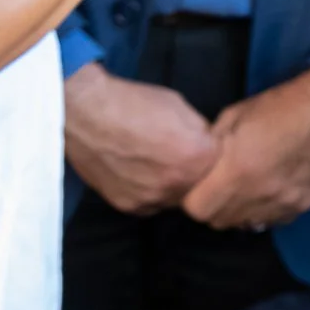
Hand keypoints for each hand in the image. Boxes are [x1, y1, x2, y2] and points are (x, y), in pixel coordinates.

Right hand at [63, 62, 220, 213]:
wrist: (87, 112)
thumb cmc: (134, 103)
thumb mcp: (181, 107)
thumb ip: (200, 132)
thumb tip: (207, 144)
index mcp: (200, 156)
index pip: (221, 163)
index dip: (209, 153)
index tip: (199, 145)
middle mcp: (180, 182)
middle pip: (199, 185)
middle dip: (193, 172)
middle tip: (177, 156)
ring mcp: (153, 198)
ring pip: (174, 198)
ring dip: (172, 185)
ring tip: (155, 163)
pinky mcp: (129, 206)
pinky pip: (150, 204)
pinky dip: (149, 193)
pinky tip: (139, 173)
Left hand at [179, 67, 309, 229]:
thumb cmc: (282, 106)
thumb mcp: (236, 115)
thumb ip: (213, 143)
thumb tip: (200, 161)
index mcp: (236, 170)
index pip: (197, 208)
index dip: (193, 197)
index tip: (199, 184)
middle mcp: (257, 195)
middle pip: (218, 221)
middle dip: (213, 206)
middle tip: (219, 185)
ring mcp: (281, 204)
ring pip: (244, 224)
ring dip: (238, 211)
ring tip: (244, 187)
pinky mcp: (301, 206)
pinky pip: (271, 220)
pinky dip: (264, 210)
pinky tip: (269, 189)